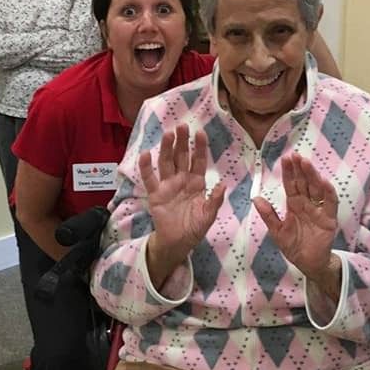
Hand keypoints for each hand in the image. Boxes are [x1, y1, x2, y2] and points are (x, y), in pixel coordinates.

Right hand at [139, 125, 224, 273]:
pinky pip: (150, 178)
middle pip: (182, 157)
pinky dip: (146, 167)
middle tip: (182, 126)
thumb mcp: (209, 215)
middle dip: (182, 142)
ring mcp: (168, 185)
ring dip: (167, 149)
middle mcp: (182, 180)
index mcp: (197, 183)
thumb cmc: (195, 227)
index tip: (200, 133)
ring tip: (168, 134)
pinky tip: (146, 154)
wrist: (178, 243)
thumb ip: (215, 200)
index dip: (199, 148)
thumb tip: (223, 184)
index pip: (199, 161)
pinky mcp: (155, 194)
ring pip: (167, 163)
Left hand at [253, 152, 338, 286]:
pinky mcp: (329, 219)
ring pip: (316, 189)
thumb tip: (255, 198)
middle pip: (304, 183)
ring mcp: (319, 210)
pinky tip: (323, 181)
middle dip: (300, 169)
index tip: (285, 158)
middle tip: (295, 155)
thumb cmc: (293, 247)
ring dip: (312, 176)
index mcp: (294, 205)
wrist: (307, 264)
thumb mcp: (277, 231)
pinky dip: (328, 192)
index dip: (289, 172)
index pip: (291, 185)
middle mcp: (307, 204)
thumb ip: (268, 215)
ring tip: (306, 163)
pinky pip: (330, 203)